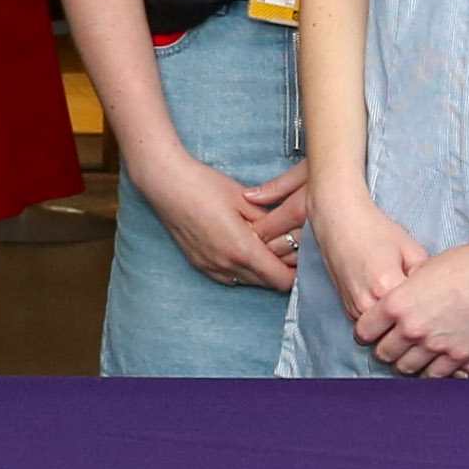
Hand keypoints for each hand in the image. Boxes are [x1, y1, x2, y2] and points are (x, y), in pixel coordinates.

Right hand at [134, 148, 303, 292]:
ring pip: (248, 281)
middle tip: (289, 249)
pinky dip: (242, 269)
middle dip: (280, 270)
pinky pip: (229, 277)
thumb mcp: (246, 200)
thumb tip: (288, 234)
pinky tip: (243, 249)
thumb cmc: (204, 186)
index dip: (296, 272)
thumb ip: (270, 222)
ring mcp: (210, 267)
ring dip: (260, 270)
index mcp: (242, 250)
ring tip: (265, 247)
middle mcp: (226, 265)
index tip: (302, 258)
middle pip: (266, 283)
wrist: (166, 184)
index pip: (281, 279)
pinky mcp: (199, 263)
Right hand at [308, 185, 426, 357]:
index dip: (435, 321)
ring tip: (421, 329)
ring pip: (383, 336)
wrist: (340, 224)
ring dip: (400, 336)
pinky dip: (385, 329)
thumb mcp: (410, 250)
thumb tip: (440, 301)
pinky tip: (399, 321)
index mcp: (388, 288)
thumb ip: (426, 278)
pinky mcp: (348, 310)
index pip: (416, 318)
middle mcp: (368, 304)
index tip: (448, 321)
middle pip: (398, 335)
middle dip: (418, 336)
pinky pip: (372, 330)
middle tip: (436, 332)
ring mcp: (355, 310)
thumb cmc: (377, 232)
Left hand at [367, 211, 468, 380]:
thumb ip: (399, 295)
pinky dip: (429, 371)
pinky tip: (431, 362)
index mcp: (395, 304)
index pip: (364, 332)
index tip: (373, 332)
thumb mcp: (417, 272)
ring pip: (405, 368)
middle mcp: (410, 327)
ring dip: (406, 362)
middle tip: (394, 344)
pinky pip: (433, 375)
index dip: (367, 332)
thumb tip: (386, 307)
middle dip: (385, 349)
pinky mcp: (456, 355)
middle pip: (383, 354)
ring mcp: (433, 344)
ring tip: (411, 354)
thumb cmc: (458, 265)